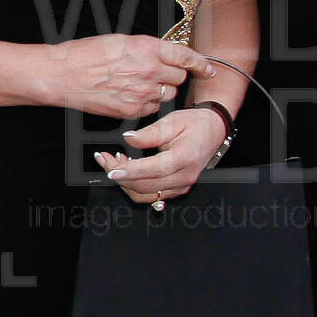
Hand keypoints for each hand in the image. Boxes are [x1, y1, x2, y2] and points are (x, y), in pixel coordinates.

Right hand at [43, 34, 210, 120]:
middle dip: (173, 75)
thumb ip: (147, 48)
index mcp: (147, 48)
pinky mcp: (132, 110)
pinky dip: (147, 103)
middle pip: (179, 78)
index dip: (201, 63)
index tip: (208, 69)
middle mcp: (149, 70)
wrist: (63, 76)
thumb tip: (164, 54)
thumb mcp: (121, 41)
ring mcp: (142, 92)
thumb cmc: (87, 54)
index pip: (186, 56)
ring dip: (160, 90)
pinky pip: (152, 108)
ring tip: (139, 84)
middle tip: (157, 72)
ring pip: (167, 95)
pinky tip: (130, 94)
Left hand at [98, 109, 227, 204]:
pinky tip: (127, 170)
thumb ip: (149, 133)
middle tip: (104, 158)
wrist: (212, 131)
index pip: (155, 169)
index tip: (112, 169)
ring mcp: (181, 186)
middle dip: (120, 175)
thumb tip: (128, 139)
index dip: (131, 171)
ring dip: (125, 183)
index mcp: (186, 157)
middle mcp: (185, 176)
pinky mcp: (176, 189)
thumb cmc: (194, 124)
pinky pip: (151, 195)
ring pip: (146, 195)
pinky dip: (135, 186)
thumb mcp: (172, 121)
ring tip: (114, 162)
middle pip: (146, 185)